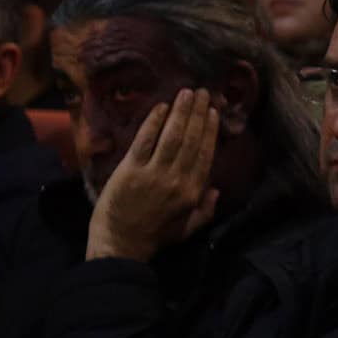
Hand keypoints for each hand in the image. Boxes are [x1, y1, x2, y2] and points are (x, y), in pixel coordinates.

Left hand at [87, 91, 220, 261]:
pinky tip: (161, 107)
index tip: (214, 112)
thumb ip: (205, 210)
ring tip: (187, 93)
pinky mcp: (130, 170)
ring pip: (172, 137)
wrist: (121, 245)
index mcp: (192, 192)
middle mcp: (176, 179)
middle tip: (203, 92)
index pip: (205, 154)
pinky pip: (145, 141)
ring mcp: (153, 173)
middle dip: (198, 114)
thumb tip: (216, 189)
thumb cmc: (155, 237)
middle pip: (191, 140)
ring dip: (181, 112)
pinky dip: (154, 122)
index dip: (210, 131)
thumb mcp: (187, 228)